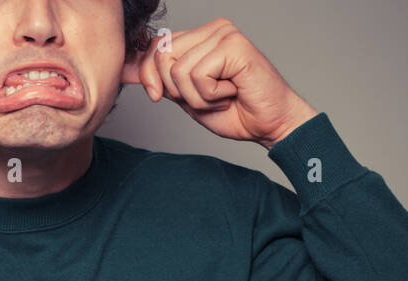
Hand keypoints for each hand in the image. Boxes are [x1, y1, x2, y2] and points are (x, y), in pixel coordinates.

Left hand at [121, 18, 318, 148]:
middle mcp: (212, 29)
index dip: (147, 73)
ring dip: (197, 97)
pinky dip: (210, 96)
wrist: (270, 124)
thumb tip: (137, 69)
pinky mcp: (234, 45)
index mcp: (200, 37)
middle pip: (162, 56)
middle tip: (205, 99)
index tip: (156, 95)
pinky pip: (198, 76)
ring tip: (222, 97)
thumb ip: (167, 81)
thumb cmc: (234, 112)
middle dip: (176, 90)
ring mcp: (224, 34)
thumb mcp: (188, 98)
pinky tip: (231, 93)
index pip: (156, 45)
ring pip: (178, 70)